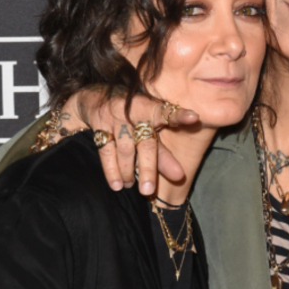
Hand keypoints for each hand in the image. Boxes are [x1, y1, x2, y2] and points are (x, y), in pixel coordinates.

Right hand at [59, 90, 198, 193]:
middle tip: (149, 190)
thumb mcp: (148, 130)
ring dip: (128, 172)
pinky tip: (116, 185)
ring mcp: (116, 118)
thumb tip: (179, 176)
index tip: (194, 118)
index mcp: (152, 108)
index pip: (168, 112)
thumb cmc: (131, 117)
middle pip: (146, 143)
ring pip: (125, 150)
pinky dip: (111, 171)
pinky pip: (106, 152)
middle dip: (149, 168)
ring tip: (132, 187)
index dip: (180, 115)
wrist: (94, 99)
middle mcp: (135, 111)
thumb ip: (163, 153)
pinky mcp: (99, 125)